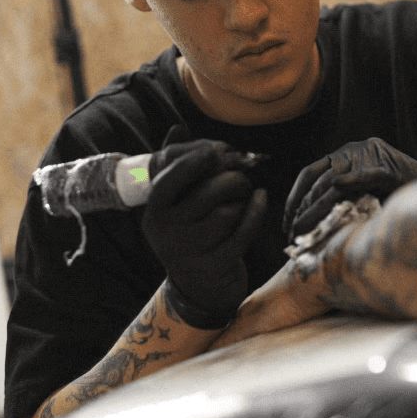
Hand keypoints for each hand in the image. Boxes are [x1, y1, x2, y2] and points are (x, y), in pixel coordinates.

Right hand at [142, 133, 266, 329]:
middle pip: (207, 192)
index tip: (214, 150)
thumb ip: (175, 165)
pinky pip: (243, 231)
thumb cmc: (189, 232)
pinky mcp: (215, 266)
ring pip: (227, 212)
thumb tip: (176, 128)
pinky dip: (256, 212)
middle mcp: (167, 233)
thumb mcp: (175, 204)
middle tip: (241, 177)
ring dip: (242, 200)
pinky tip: (261, 199)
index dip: (192, 161)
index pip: (169, 180)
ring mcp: (190, 252)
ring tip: (244, 197)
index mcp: (154, 212)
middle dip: (231, 179)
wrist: (198, 289)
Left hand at [284, 137, 416, 238]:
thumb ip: (339, 201)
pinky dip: (349, 185)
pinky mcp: (387, 167)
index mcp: (346, 155)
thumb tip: (306, 224)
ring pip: (334, 181)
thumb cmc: (397, 197)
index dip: (295, 197)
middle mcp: (355, 150)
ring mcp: (371, 155)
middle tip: (294, 232)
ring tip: (306, 231)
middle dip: (303, 208)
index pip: (310, 173)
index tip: (286, 220)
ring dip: (317, 208)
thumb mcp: (362, 196)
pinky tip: (335, 200)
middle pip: (318, 180)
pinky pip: (363, 176)